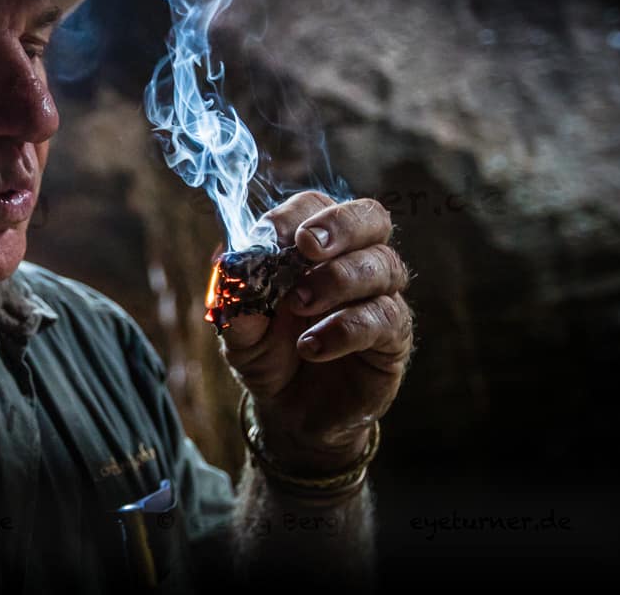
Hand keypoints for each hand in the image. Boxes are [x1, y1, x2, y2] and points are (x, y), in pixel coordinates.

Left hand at [218, 192, 414, 474]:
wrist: (289, 412)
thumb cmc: (267, 355)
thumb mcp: (239, 328)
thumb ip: (234, 297)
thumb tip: (226, 262)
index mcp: (313, 246)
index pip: (315, 207)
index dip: (294, 215)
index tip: (269, 236)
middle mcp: (354, 261)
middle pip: (370, 217)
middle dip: (339, 225)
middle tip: (307, 247)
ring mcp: (379, 297)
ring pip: (383, 265)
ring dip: (337, 280)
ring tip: (300, 305)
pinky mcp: (393, 337)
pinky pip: (384, 317)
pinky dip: (345, 328)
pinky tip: (312, 346)